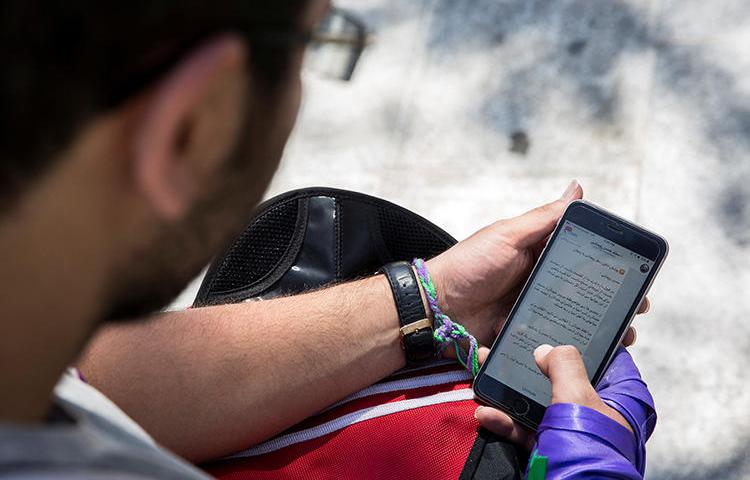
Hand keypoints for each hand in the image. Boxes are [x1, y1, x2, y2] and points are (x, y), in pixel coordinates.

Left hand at [426, 180, 648, 352]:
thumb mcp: (508, 236)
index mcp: (540, 257)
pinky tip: (593, 355)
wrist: (436, 308)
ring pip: (575, 322)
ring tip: (622, 337)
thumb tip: (578, 188)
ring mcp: (533, 313)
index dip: (612, 269)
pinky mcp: (524, 338)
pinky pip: (553, 345)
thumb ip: (544, 218)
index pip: (585, 261)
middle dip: (614, 303)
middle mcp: (541, 285)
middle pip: (586, 295)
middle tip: (636, 311)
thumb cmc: (470, 265)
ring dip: (600, 329)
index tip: (639, 276)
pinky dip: (571, 350)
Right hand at [475, 345, 634, 450]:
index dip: (578, 336)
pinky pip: (526, 428)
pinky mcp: (551, 448)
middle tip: (507, 345)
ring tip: (484, 373)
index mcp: (620, 397)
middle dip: (530, 363)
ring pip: (539, 401)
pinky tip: (486, 413)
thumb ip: (564, 365)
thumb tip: (547, 348)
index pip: (603, 355)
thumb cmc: (587, 452)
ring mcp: (572, 431)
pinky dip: (505, 421)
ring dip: (509, 391)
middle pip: (563, 377)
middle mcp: (598, 412)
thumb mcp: (576, 399)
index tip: (551, 322)